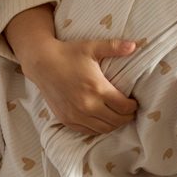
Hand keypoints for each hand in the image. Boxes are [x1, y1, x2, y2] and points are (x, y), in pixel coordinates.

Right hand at [20, 30, 139, 134]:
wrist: (41, 63)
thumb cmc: (68, 53)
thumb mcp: (92, 47)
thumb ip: (114, 47)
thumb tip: (134, 45)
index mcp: (97, 89)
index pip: (124, 107)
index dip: (133, 106)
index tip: (134, 102)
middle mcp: (88, 106)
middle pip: (117, 121)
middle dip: (127, 117)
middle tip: (129, 111)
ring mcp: (76, 115)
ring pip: (104, 129)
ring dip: (114, 125)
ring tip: (118, 116)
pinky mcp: (67, 120)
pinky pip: (89, 131)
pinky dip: (99, 128)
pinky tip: (102, 120)